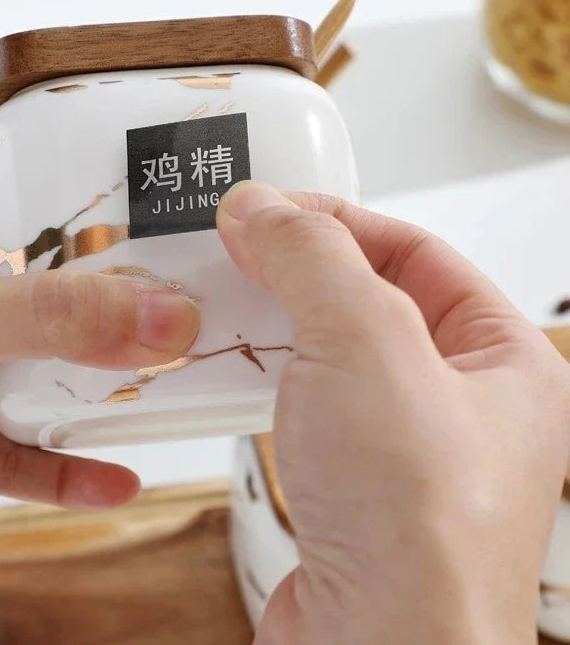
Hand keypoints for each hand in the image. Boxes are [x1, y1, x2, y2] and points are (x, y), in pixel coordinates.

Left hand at [0, 77, 198, 537]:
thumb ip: (48, 316)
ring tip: (146, 367)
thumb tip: (160, 315)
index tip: (53, 107)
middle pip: (4, 250)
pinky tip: (107, 479)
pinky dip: (52, 466)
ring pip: (13, 356)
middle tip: (140, 255)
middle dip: (70, 254)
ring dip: (75, 371)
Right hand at [217, 181, 569, 644]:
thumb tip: (262, 209)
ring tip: (227, 299)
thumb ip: (312, 257)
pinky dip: (265, 376)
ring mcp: (403, 447)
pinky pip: (304, 402)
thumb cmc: (414, 524)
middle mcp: (461, 404)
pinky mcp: (350, 483)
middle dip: (300, 269)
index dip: (340, 219)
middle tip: (240, 248)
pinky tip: (230, 367)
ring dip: (275, 322)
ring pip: (331, 351)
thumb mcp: (365, 340)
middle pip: (370, 298)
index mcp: (505, 361)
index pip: (416, 251)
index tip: (272, 207)